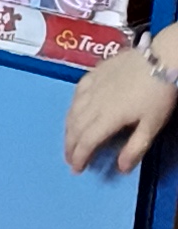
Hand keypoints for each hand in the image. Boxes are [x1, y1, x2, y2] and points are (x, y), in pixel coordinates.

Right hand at [64, 41, 176, 178]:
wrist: (160, 58)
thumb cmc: (159, 94)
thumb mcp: (152, 125)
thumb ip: (135, 147)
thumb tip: (120, 168)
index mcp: (107, 117)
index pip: (86, 141)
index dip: (79, 157)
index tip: (76, 169)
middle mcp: (93, 103)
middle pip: (75, 128)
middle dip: (70, 146)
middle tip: (70, 159)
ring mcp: (92, 86)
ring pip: (72, 111)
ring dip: (68, 128)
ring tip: (69, 139)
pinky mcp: (94, 73)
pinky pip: (76, 93)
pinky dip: (72, 106)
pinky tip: (74, 109)